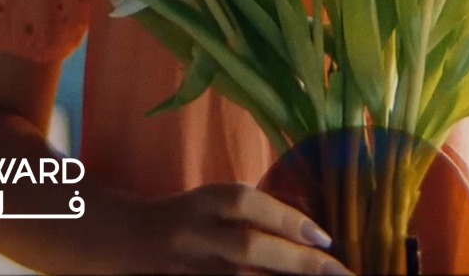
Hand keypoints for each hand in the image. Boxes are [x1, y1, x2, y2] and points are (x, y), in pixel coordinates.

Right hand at [132, 183, 351, 274]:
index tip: (325, 237)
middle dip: (297, 262)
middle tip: (340, 271)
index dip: (286, 218)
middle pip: (248, 248)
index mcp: (205, 202)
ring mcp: (191, 269)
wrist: (128, 239)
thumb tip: (311, 230)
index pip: (246, 203)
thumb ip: (256, 210)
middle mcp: (197, 235)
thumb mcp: (215, 201)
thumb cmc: (190, 215)